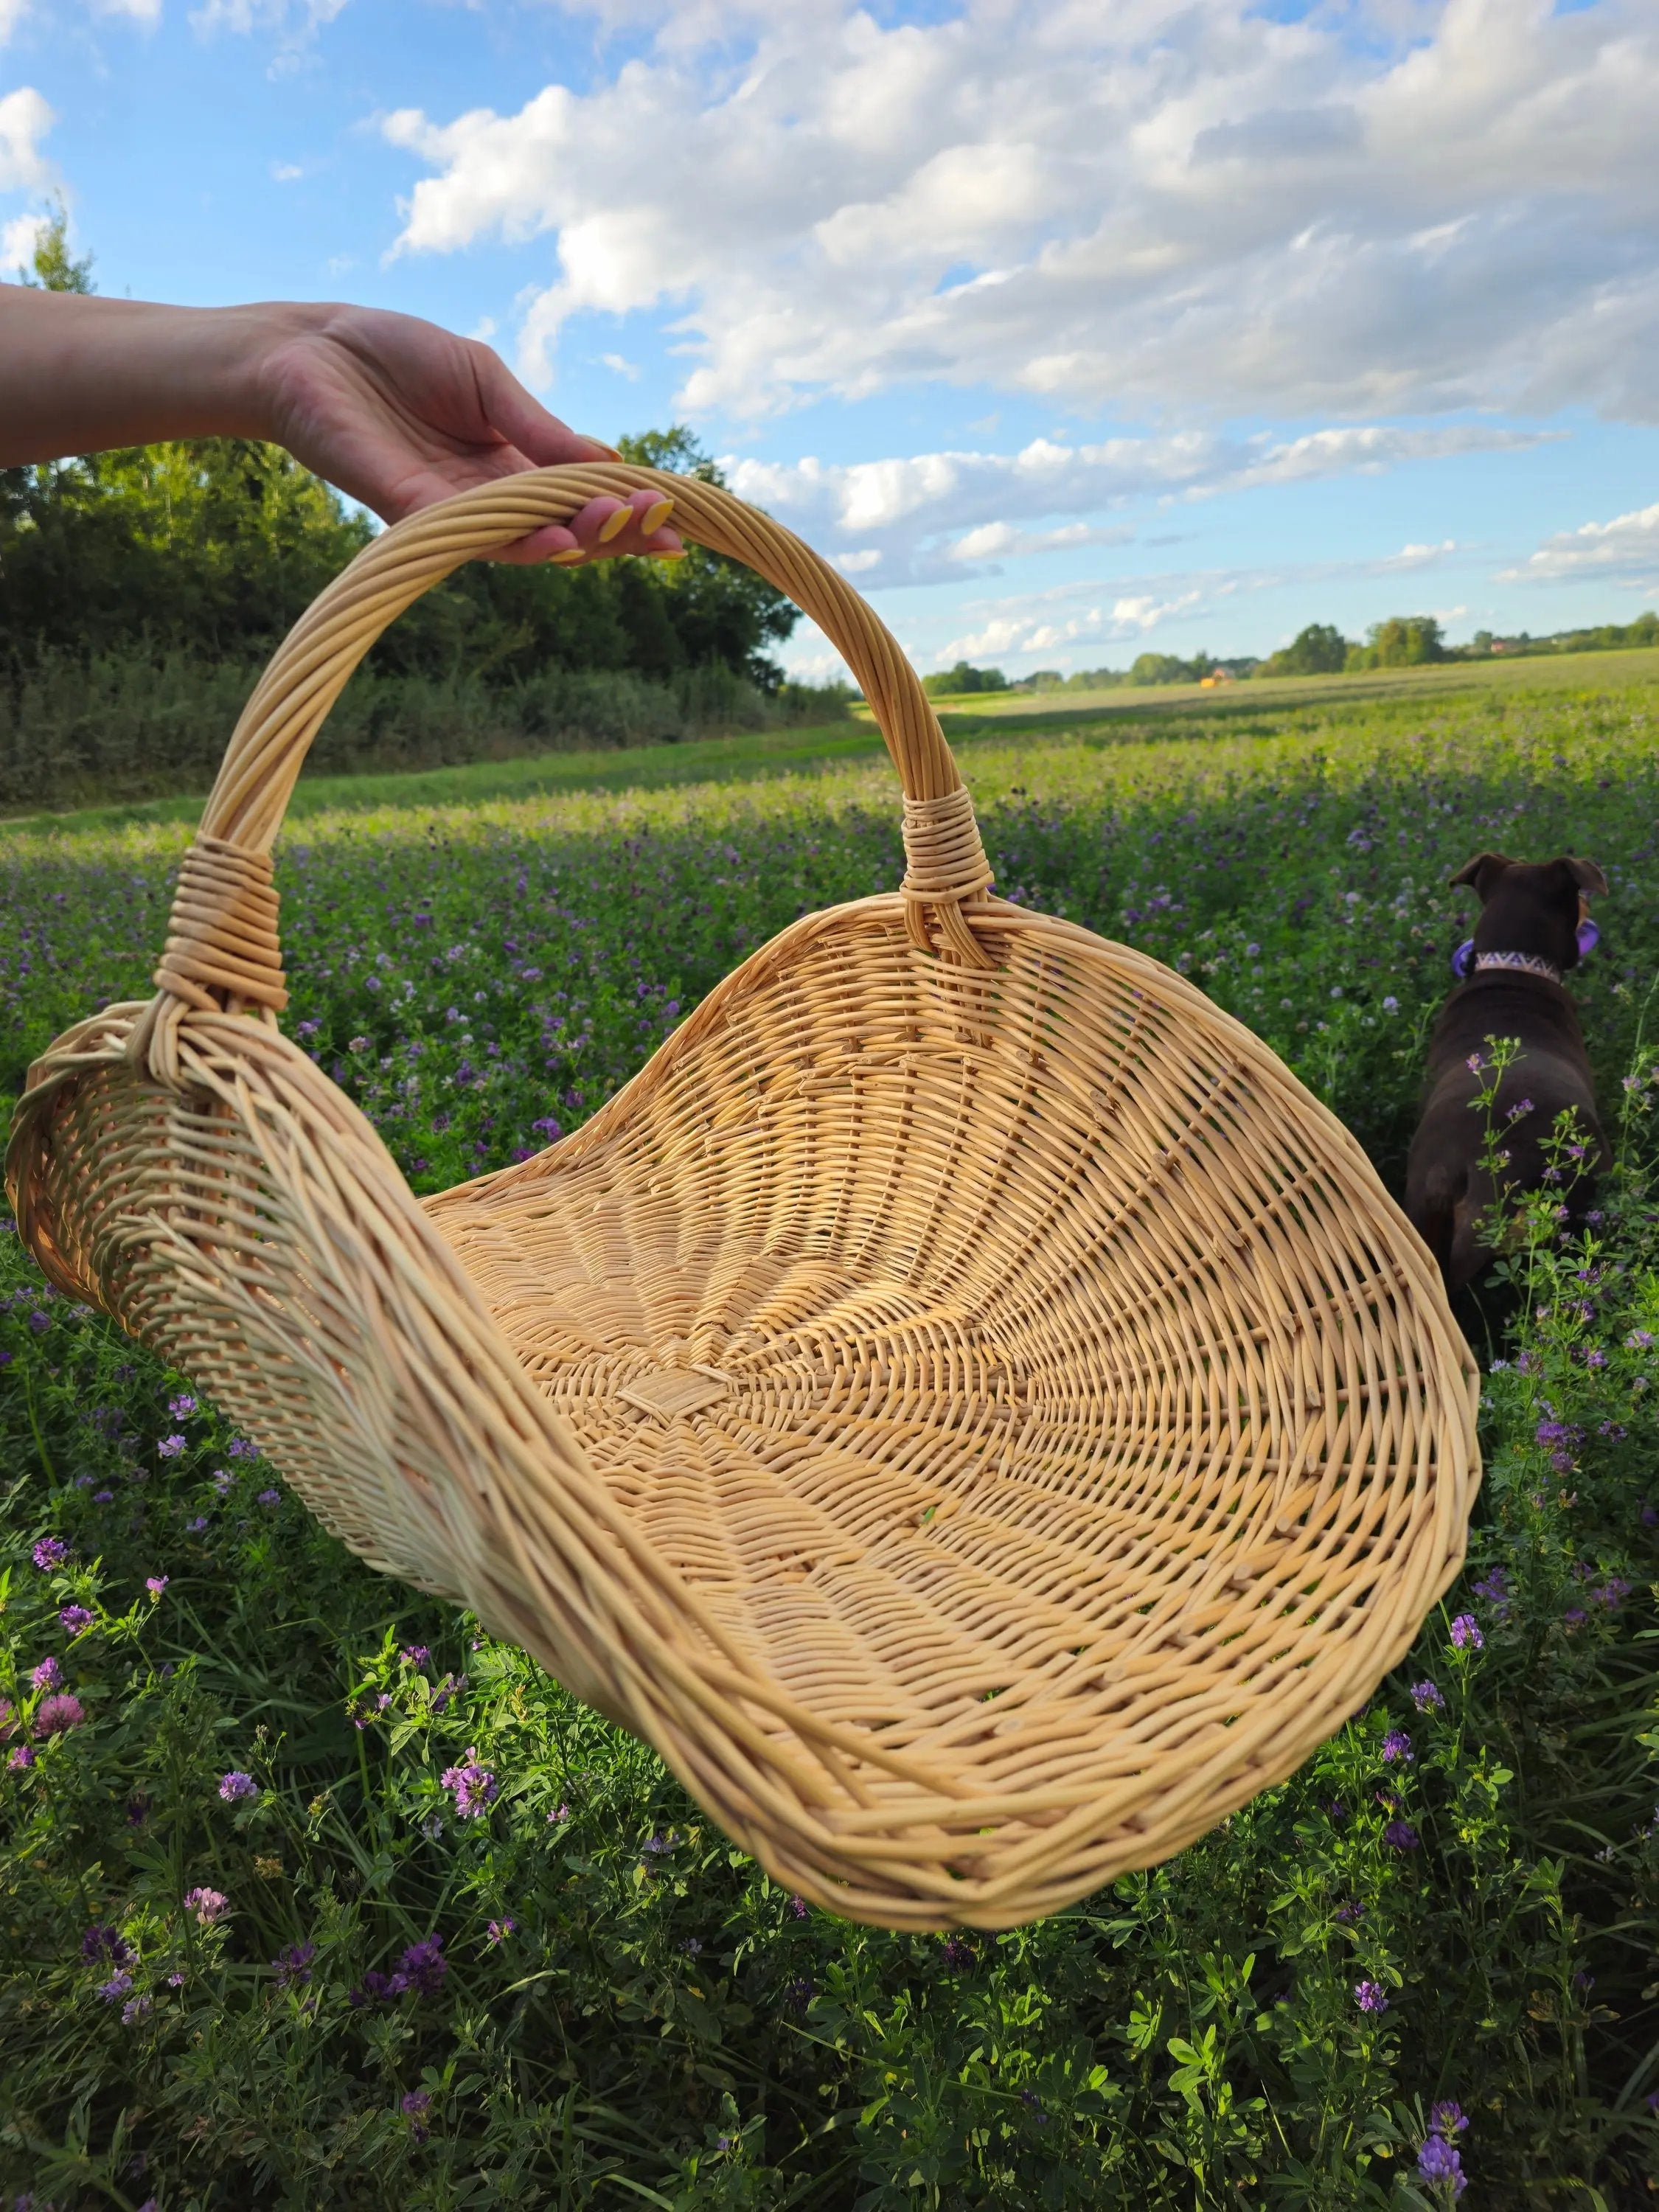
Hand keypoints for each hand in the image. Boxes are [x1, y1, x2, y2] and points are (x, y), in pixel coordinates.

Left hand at [253, 304, 683, 565]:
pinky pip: (472, 538)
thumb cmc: (393, 355)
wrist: (308, 349)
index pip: (578, 501)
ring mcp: (450, 513)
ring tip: (620, 527)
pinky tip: (559, 540)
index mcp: (508, 466)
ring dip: (578, 540)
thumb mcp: (487, 381)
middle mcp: (484, 500)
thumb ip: (540, 428)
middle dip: (616, 534)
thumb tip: (611, 464)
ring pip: (525, 544)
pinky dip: (520, 543)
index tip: (675, 514)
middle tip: (663, 530)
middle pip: (563, 532)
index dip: (627, 511)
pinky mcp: (410, 515)